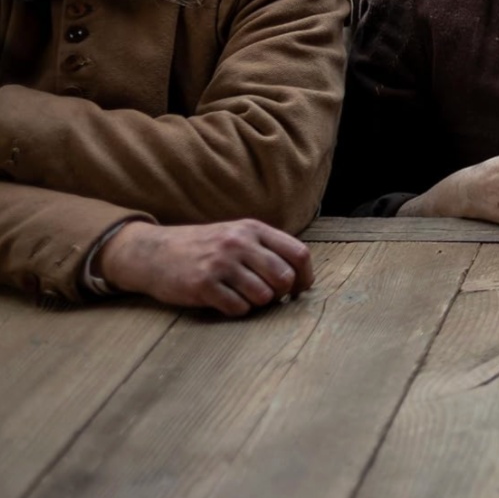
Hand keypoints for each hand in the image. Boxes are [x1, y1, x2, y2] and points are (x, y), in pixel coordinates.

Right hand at [98, 220, 312, 317]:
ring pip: (263, 296)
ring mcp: (220, 263)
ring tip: (242, 295)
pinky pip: (238, 308)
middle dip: (281, 293)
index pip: (298, 253)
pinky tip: (225, 301)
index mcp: (253, 229)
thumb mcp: (236, 234)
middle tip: (268, 296)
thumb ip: (267, 249)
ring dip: (257, 303)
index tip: (299, 289)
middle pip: (284, 277)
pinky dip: (236, 310)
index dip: (305, 276)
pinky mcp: (203, 285)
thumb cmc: (203, 247)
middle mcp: (239, 243)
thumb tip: (301, 277)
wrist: (153, 252)